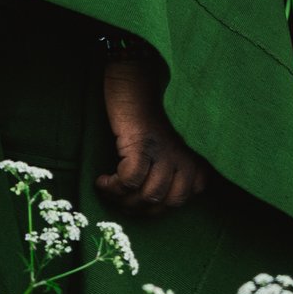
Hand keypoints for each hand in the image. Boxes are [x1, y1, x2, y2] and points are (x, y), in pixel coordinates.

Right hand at [96, 59, 208, 213]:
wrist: (131, 86)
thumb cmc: (142, 124)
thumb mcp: (163, 151)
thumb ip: (168, 176)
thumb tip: (153, 206)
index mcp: (190, 160)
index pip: (182, 200)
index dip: (156, 206)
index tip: (136, 195)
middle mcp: (182, 157)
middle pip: (167, 203)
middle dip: (140, 207)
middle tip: (121, 197)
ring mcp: (164, 150)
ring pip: (149, 195)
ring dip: (123, 199)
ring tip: (110, 188)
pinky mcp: (143, 143)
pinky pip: (131, 179)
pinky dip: (113, 186)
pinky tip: (102, 179)